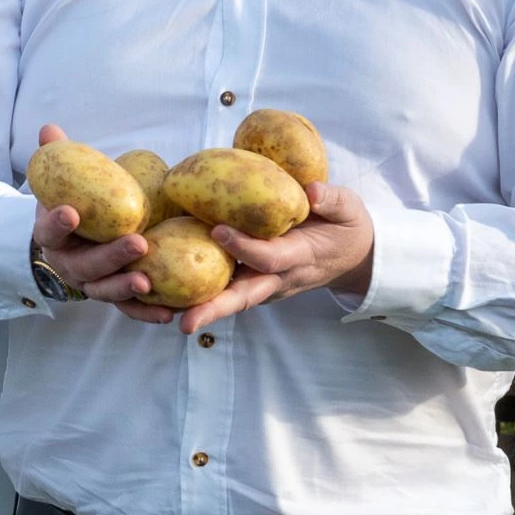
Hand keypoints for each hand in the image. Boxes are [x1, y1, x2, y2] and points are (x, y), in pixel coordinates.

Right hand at [29, 123, 170, 323]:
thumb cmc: (72, 205)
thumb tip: (49, 129)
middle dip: (110, 256)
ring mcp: (91, 284)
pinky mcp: (113, 296)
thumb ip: (57, 157)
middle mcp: (69, 265)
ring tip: (146, 281)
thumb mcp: (61, 183)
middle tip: (137, 243)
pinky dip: (145, 313)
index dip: (58, 224)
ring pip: (105, 290)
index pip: (49, 231)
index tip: (71, 211)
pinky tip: (167, 313)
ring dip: (125, 287)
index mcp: (53, 236)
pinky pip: (128, 309)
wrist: (72, 241)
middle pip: (85, 265)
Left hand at [177, 181, 374, 334]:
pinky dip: (198, 295)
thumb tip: (311, 192)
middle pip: (242, 297)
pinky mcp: (254, 283)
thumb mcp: (349, 210)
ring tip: (160, 312)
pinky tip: (165, 293)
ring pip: (229, 299)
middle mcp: (279, 278)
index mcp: (301, 257)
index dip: (245, 247)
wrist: (354, 256)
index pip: (269, 257)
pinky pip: (226, 291)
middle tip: (184, 322)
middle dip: (213, 310)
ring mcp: (266, 285)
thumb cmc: (347, 227)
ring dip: (197, 308)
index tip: (218, 230)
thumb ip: (332, 200)